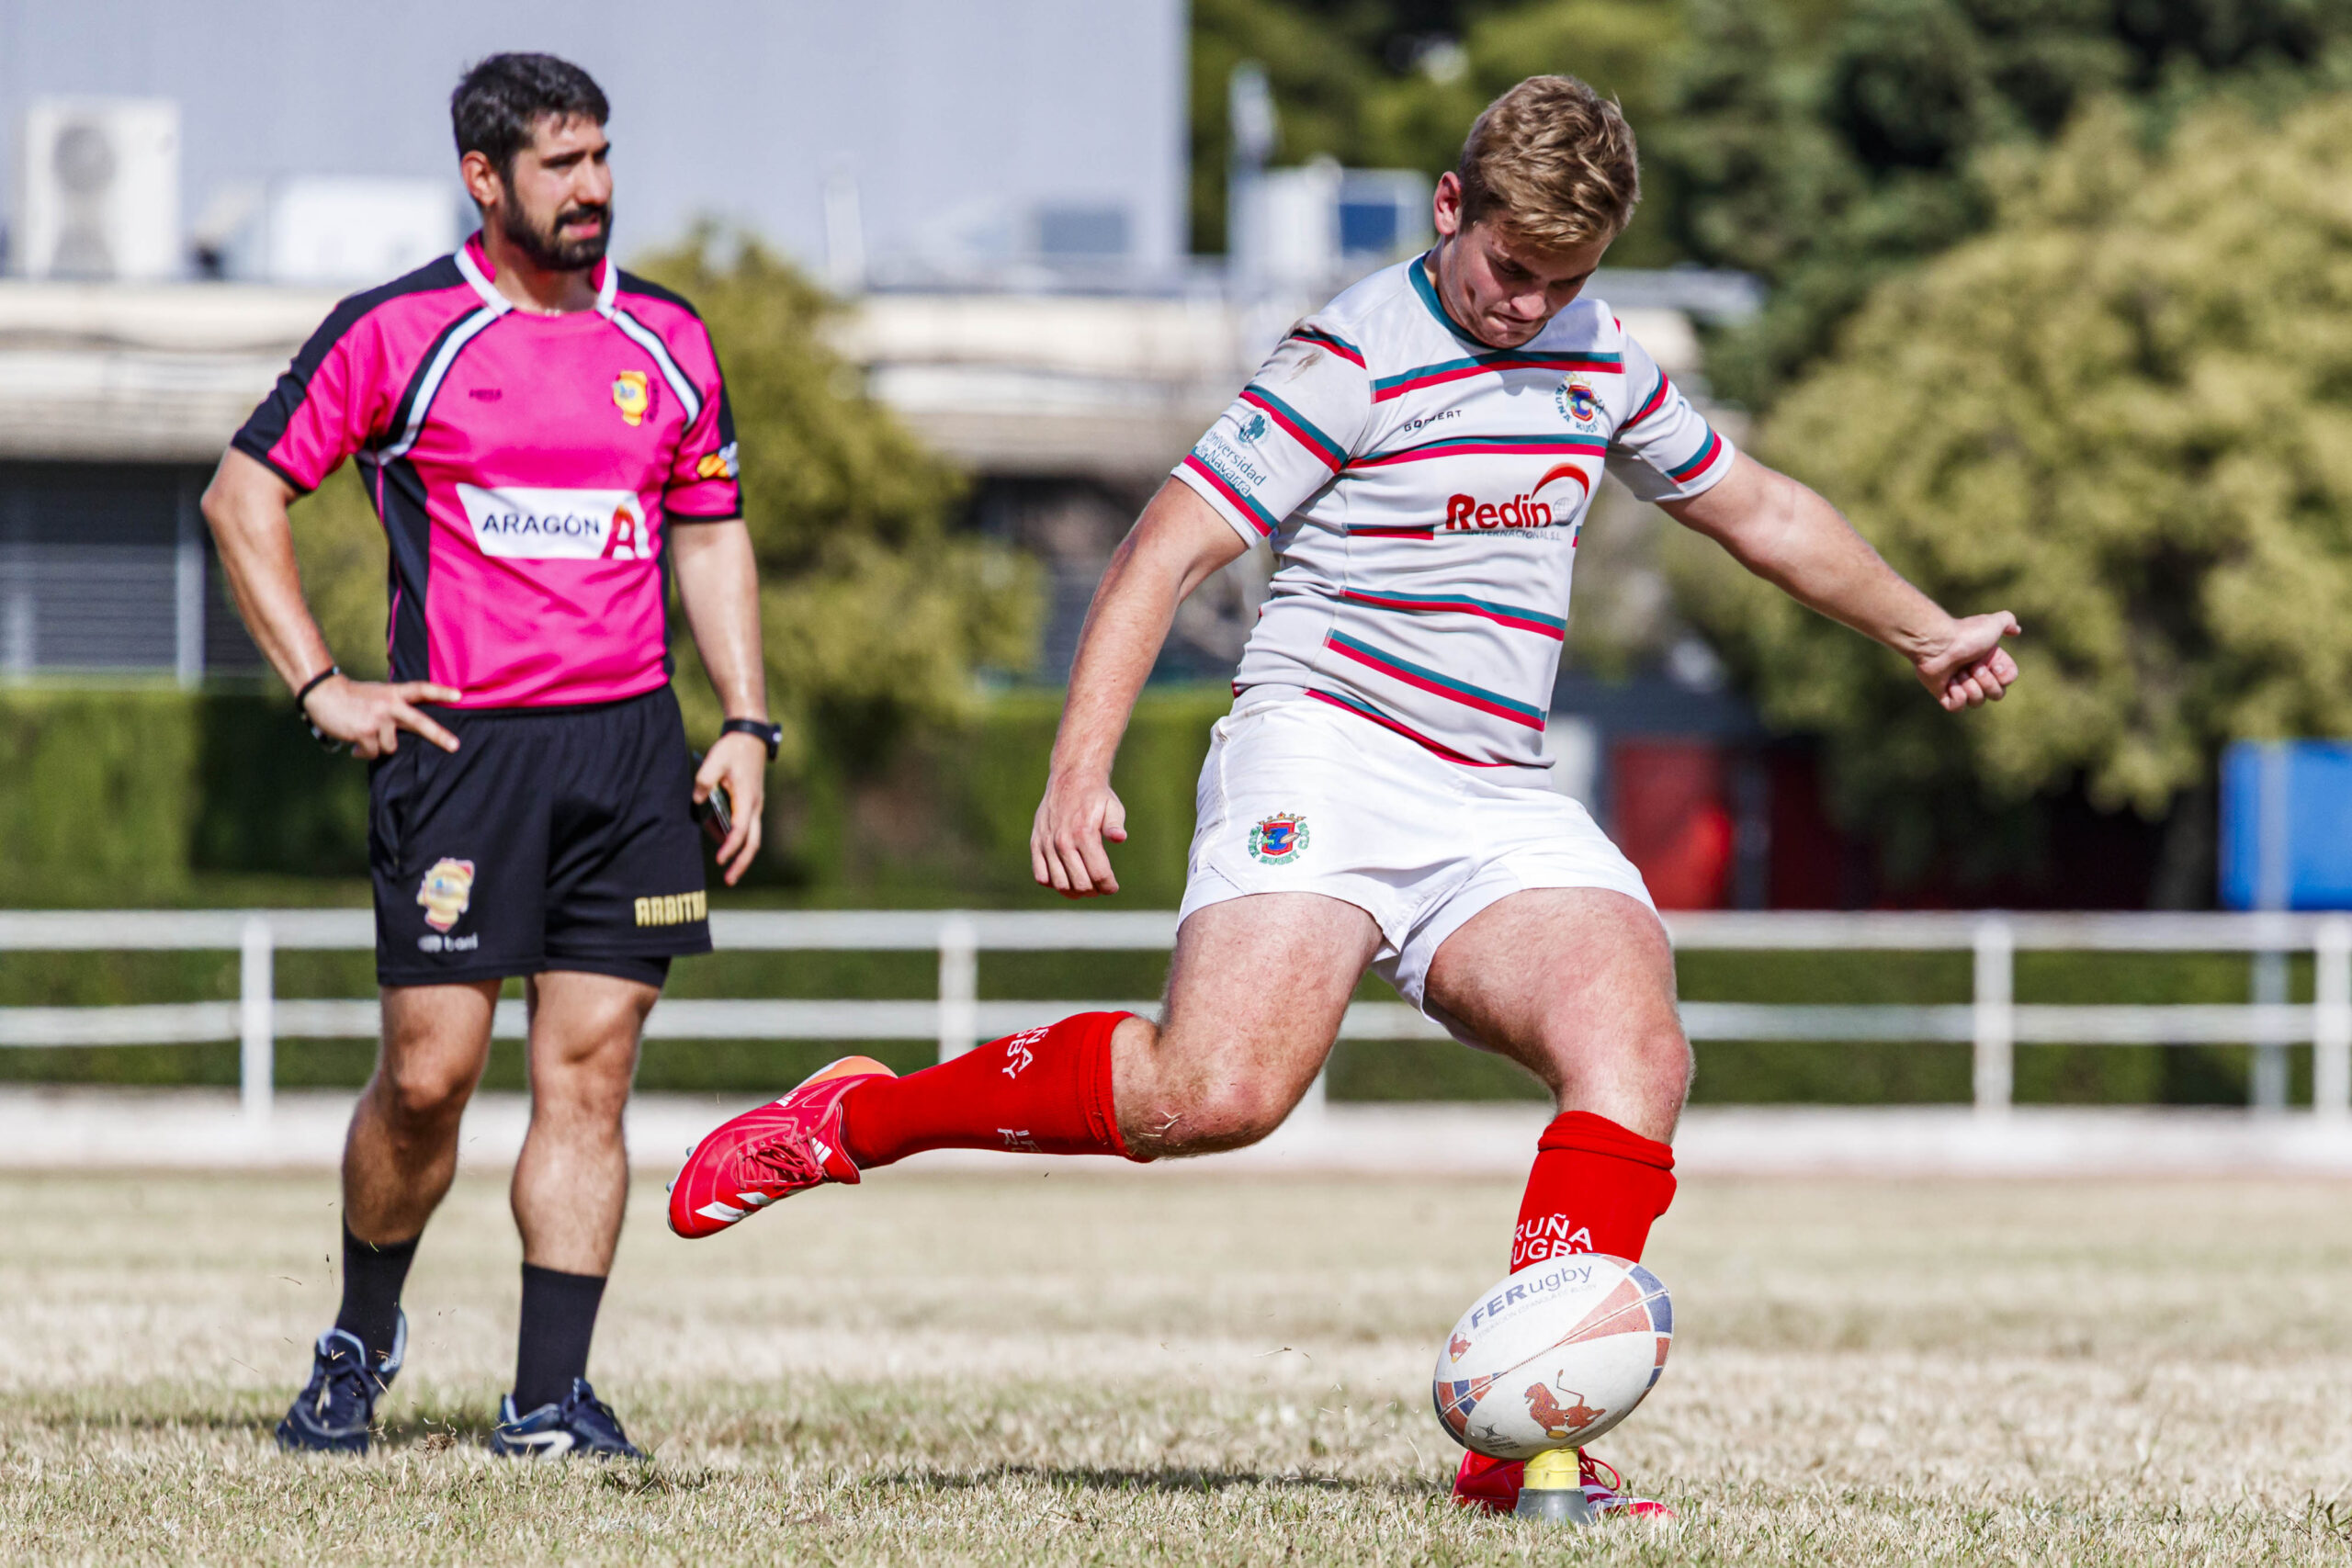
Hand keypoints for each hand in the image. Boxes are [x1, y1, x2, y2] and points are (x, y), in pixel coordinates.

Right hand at [304, 676, 461, 758]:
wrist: (323, 694)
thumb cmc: (354, 697)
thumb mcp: (379, 694)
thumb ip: (396, 707)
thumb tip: (408, 730)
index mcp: (394, 693)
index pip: (421, 690)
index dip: (441, 692)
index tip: (459, 695)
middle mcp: (390, 705)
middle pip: (420, 722)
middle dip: (439, 736)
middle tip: (455, 746)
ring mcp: (378, 719)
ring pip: (390, 747)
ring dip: (378, 746)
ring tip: (365, 736)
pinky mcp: (365, 733)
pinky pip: (373, 753)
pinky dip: (364, 753)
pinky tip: (355, 745)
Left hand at [695, 731, 767, 885]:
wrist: (750, 736)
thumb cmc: (733, 749)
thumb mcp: (715, 760)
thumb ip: (704, 780)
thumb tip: (697, 800)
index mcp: (747, 799)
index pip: (741, 830)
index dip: (730, 847)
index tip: (719, 860)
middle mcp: (754, 806)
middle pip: (753, 843)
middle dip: (741, 863)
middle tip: (728, 880)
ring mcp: (754, 806)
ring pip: (750, 837)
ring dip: (736, 851)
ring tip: (719, 859)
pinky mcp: (749, 804)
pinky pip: (743, 826)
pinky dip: (730, 835)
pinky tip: (714, 833)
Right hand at [1030, 771, 1127, 897]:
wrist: (1070, 779)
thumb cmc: (1095, 796)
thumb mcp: (1112, 807)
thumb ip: (1115, 824)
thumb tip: (1119, 838)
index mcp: (1084, 834)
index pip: (1098, 874)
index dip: (1108, 886)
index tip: (1113, 887)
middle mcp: (1063, 841)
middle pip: (1080, 884)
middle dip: (1094, 890)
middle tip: (1100, 887)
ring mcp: (1047, 844)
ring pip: (1059, 884)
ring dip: (1074, 891)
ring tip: (1085, 886)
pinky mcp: (1036, 844)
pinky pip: (1041, 875)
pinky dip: (1054, 883)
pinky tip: (1066, 877)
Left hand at [1915, 611, 2020, 710]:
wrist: (1937, 643)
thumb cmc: (1966, 634)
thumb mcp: (1994, 623)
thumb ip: (2008, 622)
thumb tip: (2016, 630)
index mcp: (1990, 662)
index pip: (2008, 680)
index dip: (2003, 677)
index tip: (1993, 665)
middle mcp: (1977, 674)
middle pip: (1996, 694)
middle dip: (1986, 682)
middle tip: (1973, 667)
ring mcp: (1960, 685)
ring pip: (1977, 702)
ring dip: (1970, 687)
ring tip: (1957, 672)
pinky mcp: (1944, 694)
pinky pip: (1957, 707)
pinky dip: (1956, 697)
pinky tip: (1949, 682)